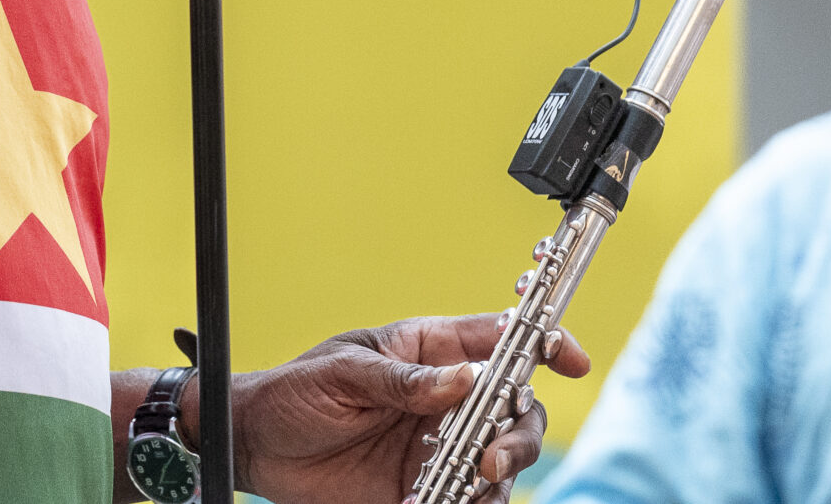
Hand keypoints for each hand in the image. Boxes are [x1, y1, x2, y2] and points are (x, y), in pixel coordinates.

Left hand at [228, 314, 589, 503]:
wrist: (258, 448)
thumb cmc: (297, 393)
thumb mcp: (345, 373)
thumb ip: (403, 379)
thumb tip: (464, 378)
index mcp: (430, 353)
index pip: (498, 341)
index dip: (542, 345)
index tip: (571, 359)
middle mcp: (446, 400)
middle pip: (515, 411)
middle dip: (519, 434)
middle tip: (490, 457)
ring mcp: (440, 447)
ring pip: (501, 462)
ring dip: (495, 477)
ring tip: (461, 487)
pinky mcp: (426, 489)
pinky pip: (468, 500)